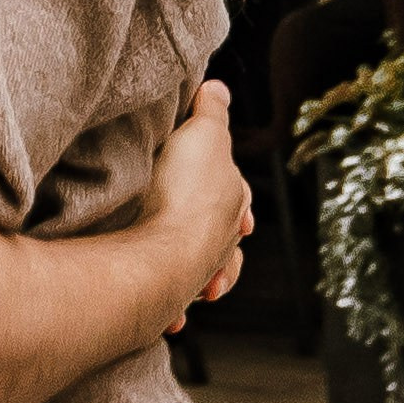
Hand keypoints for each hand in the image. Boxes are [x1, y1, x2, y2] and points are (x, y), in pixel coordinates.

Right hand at [134, 83, 253, 334]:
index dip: (234, 193)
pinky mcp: (170, 298)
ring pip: (205, 276)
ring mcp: (198, 273)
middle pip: (225, 239)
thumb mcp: (202, 135)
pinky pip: (174, 304)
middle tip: (198, 233)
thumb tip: (219, 88)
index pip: (240, 196)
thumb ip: (212, 113)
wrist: (163, 254)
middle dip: (216, 238)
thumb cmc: (185, 195)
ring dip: (199, 277)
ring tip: (193, 281)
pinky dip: (174, 308)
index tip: (234, 200)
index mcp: (233, 204)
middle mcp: (222, 242)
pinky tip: (170, 313)